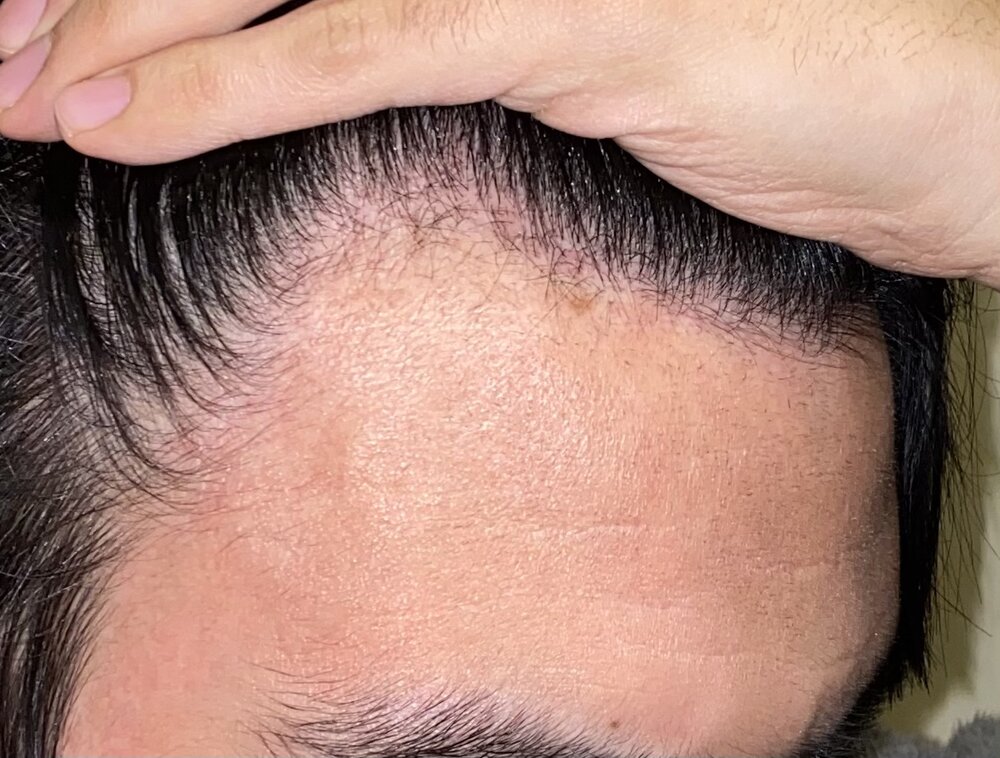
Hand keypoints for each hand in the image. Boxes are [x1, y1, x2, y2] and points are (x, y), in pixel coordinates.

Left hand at [0, 0, 997, 284]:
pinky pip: (366, 41)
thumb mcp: (595, 40)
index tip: (51, 26)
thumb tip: (351, 51)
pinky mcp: (580, 9)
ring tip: (18, 103)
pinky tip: (115, 126)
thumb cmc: (784, 80)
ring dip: (124, 39)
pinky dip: (228, 86)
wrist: (937, 113)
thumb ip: (472, 27)